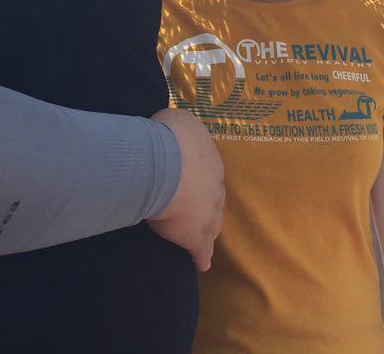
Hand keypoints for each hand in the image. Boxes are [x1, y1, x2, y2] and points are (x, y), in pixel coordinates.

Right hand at [148, 108, 224, 271]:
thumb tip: (170, 128)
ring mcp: (209, 213)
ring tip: (204, 237)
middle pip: (215, 199)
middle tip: (198, 210)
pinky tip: (202, 264)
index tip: (191, 182)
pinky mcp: (196, 236)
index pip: (208, 173)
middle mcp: (215, 186)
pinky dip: (202, 257)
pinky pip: (202, 250)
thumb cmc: (169, 139)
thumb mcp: (173, 119)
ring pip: (213, 224)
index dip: (199, 179)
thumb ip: (175, 125)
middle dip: (208, 204)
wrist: (168, 165)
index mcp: (210, 160)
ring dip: (208, 229)